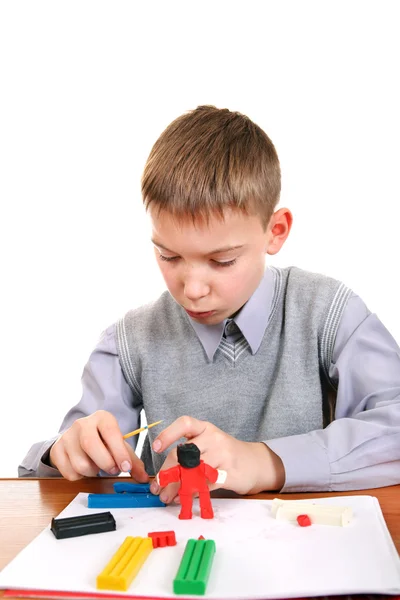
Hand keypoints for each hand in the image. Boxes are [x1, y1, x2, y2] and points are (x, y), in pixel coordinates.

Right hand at [49, 410, 148, 481]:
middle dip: (105, 463)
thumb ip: (132, 461)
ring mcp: (67, 436)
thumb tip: (144, 478)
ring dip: (93, 472)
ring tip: (97, 466)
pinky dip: (80, 476)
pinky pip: (69, 472)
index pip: (110, 431)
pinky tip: (83, 467)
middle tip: (113, 470)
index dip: (119, 451)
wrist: (77, 438)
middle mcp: (82, 424)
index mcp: (101, 418)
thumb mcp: (118, 445)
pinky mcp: (57, 450)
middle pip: (91, 445)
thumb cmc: (103, 441)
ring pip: (80, 463)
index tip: (126, 467)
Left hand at [150, 416, 284, 502]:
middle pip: (183, 454)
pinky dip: (192, 493)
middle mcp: (214, 438)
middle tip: (158, 488)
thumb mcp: (208, 444)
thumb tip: (162, 477)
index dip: (168, 434)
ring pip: (192, 472)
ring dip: (176, 488)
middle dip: (166, 474)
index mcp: (205, 428)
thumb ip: (188, 455)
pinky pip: (205, 485)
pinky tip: (185, 498)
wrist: (255, 463)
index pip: (185, 423)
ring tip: (168, 496)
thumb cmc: (225, 453)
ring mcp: (223, 455)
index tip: (156, 447)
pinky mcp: (229, 474)